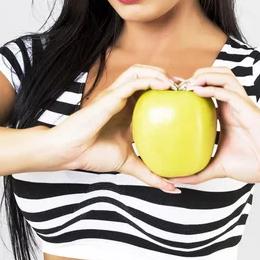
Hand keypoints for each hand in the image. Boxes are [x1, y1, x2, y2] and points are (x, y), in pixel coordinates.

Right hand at [46, 65, 180, 193]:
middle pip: (148, 75)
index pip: (151, 91)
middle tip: (188, 87)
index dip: (170, 91)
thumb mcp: (129, 164)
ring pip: (140, 71)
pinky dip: (150, 79)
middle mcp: (123, 99)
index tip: (190, 99)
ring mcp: (115, 95)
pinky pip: (133, 81)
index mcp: (128, 110)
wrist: (69, 153)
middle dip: (169, 76)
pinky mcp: (110, 96)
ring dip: (160, 72)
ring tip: (177, 84)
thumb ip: (150, 174)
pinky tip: (165, 86)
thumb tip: (173, 189)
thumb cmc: (93, 155)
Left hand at [166, 67, 259, 185]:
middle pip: (216, 75)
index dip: (191, 85)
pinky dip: (212, 88)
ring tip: (187, 83)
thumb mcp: (218, 167)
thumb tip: (173, 180)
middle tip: (178, 86)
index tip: (172, 93)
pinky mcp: (248, 109)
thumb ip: (197, 172)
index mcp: (226, 113)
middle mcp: (234, 104)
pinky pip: (229, 92)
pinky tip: (197, 91)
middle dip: (197, 74)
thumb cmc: (253, 164)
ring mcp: (242, 104)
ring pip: (224, 75)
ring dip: (205, 74)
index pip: (209, 88)